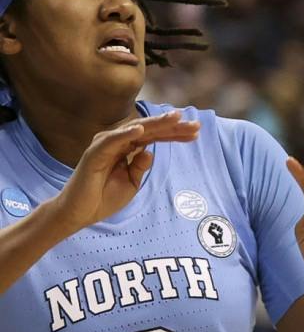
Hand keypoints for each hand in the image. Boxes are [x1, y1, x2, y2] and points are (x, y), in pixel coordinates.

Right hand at [48, 110, 200, 232]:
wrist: (80, 213)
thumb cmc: (104, 197)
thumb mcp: (131, 182)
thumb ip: (140, 166)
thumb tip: (150, 152)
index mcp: (128, 149)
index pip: (155, 137)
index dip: (175, 134)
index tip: (196, 133)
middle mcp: (118, 143)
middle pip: (149, 130)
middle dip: (172, 126)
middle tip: (195, 123)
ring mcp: (105, 146)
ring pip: (134, 130)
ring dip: (154, 123)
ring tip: (174, 118)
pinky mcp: (94, 153)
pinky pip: (112, 141)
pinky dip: (126, 134)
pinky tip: (141, 129)